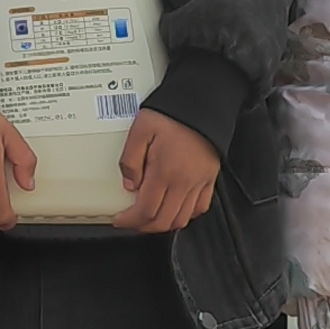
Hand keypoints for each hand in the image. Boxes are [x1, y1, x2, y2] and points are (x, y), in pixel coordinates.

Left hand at [113, 108, 221, 234]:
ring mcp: (199, 183)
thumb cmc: (171, 114)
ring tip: (150, 217)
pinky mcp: (210, 179)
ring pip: (182, 219)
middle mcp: (184, 183)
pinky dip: (186, 215)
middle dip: (144, 226)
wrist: (202, 102)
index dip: (130, 221)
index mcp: (164, 172)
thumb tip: (129, 185)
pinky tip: (175, 208)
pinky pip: (200, 208)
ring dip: (163, 224)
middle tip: (131, 221)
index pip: (146, 210)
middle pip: (163, 221)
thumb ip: (131, 159)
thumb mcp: (141, 129)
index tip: (120, 220)